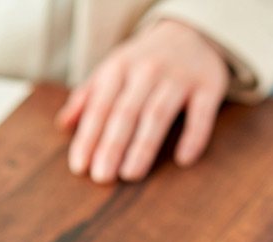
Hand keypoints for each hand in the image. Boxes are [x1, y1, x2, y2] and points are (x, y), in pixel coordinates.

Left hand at [55, 18, 229, 183]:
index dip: (88, 137)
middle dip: (111, 145)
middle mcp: (148, 70)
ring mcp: (179, 78)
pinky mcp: (209, 86)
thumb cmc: (144, 61)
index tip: (80, 167)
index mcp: (120, 67)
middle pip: (126, 112)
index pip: (100, 106)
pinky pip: (201, 114)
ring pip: (158, 114)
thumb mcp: (113, 69)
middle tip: (101, 177)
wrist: (191, 32)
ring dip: (143, 145)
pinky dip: (194, 137)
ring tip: (130, 174)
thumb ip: (88, 96)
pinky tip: (183, 160)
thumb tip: (63, 125)